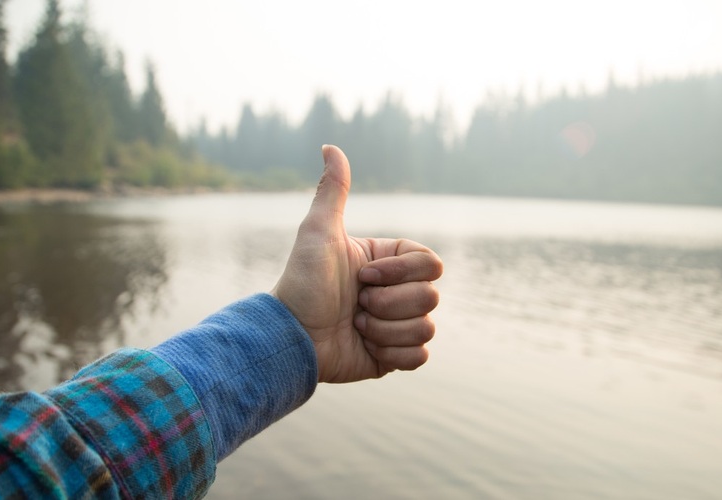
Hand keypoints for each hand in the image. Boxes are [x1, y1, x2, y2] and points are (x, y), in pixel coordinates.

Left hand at [272, 145, 442, 382]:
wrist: (291, 338)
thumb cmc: (302, 283)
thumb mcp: (318, 232)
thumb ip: (333, 190)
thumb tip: (329, 145)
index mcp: (388, 263)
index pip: (431, 263)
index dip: (400, 273)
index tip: (363, 276)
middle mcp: (397, 292)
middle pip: (431, 297)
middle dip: (388, 303)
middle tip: (356, 304)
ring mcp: (397, 325)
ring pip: (427, 328)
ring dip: (386, 329)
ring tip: (356, 326)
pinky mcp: (394, 357)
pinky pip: (420, 357)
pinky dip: (393, 354)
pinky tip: (366, 347)